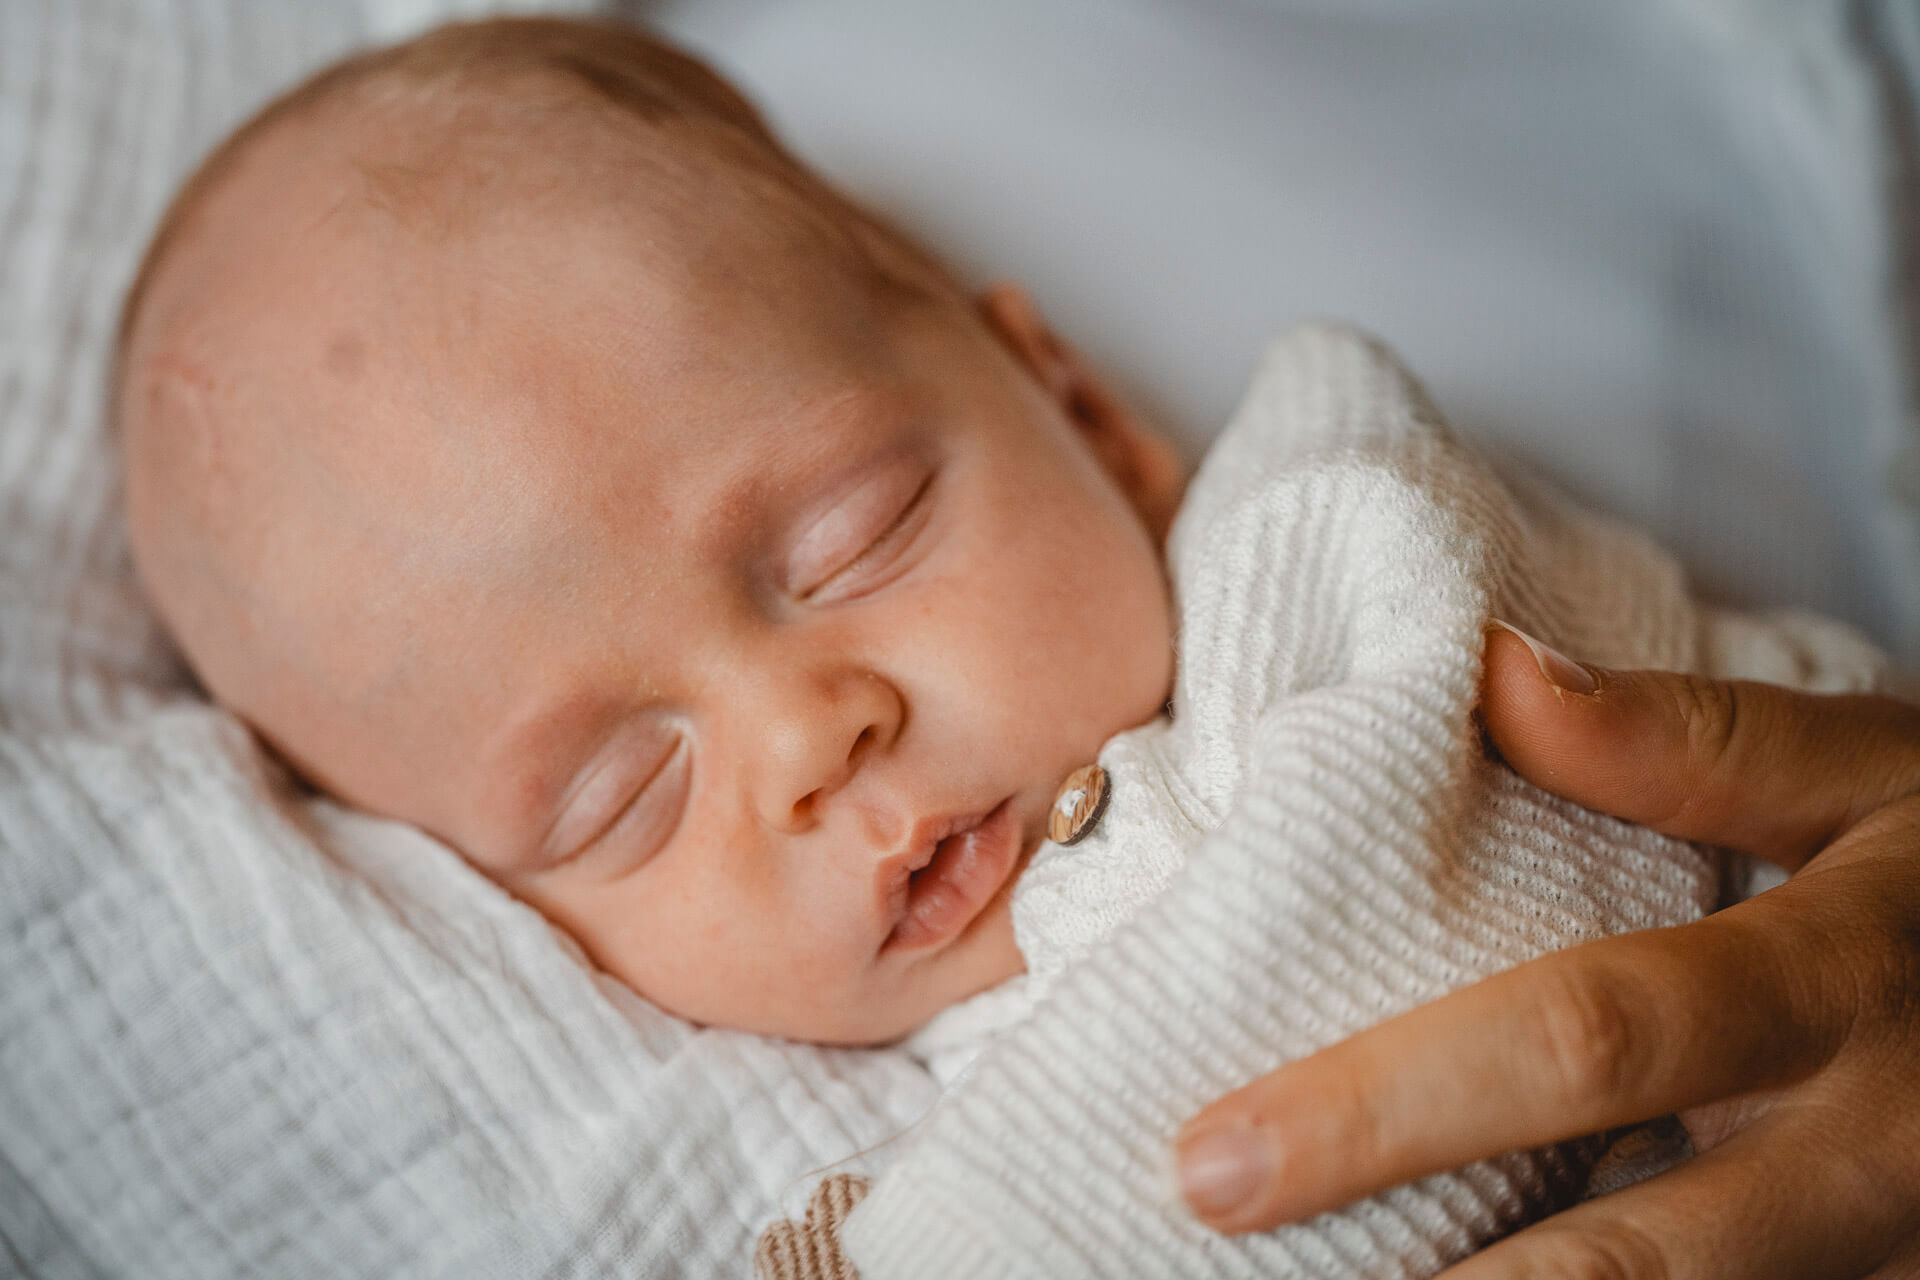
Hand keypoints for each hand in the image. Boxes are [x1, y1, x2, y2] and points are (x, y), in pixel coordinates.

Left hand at [1173, 623, 1919, 1277]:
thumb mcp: (1874, 772)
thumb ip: (1692, 738)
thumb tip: (1491, 670)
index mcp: (1840, 980)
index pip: (1590, 1041)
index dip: (1393, 1108)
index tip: (1217, 1153)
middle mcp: (1873, 1152)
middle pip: (1634, 1255)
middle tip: (1236, 1268)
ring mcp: (1895, 1254)